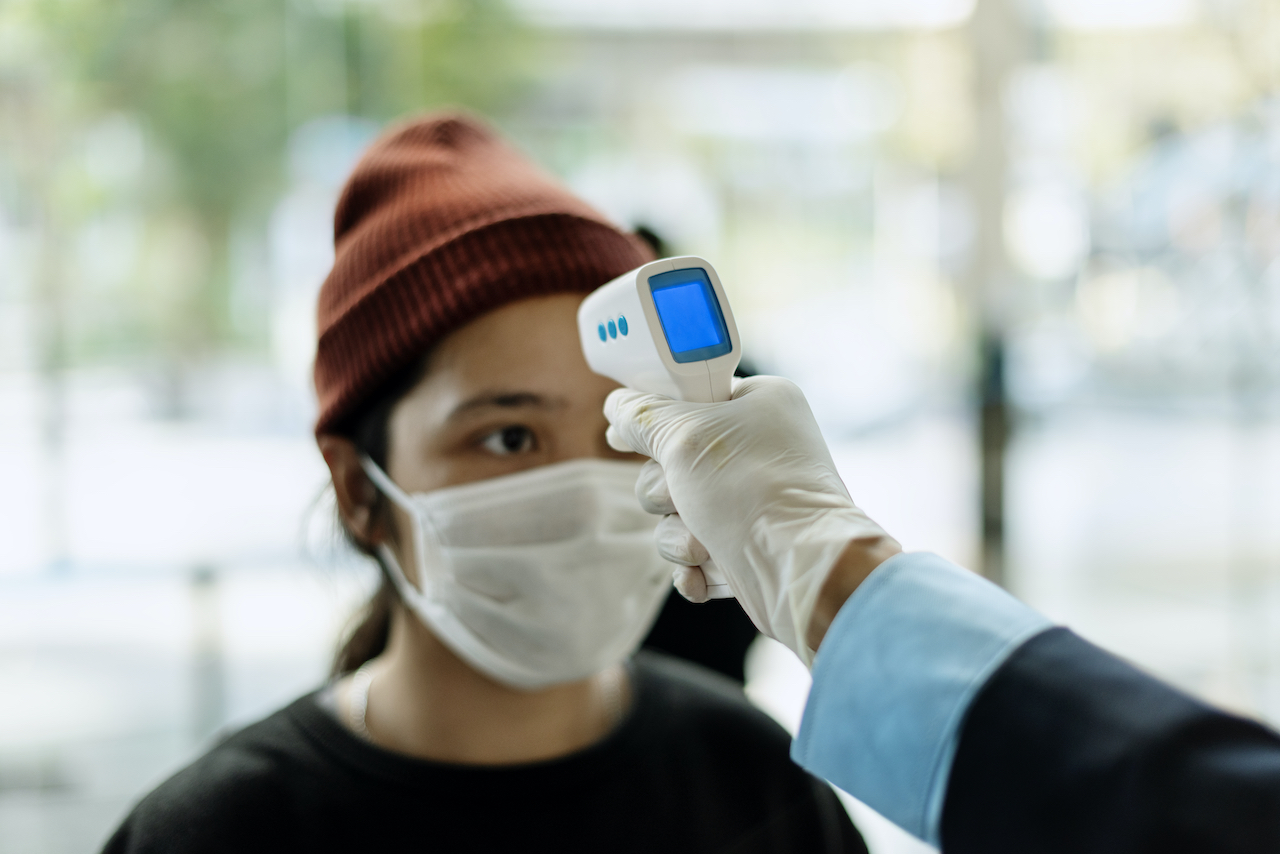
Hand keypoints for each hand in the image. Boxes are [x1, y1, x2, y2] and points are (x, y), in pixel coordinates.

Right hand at [605, 376, 899, 663]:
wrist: (801, 570)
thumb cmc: (751, 490)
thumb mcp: (684, 436)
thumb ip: (643, 417)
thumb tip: (618, 406)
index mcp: (758, 404)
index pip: (689, 398)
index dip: (654, 419)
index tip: (623, 439)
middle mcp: (758, 448)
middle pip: (672, 462)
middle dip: (665, 493)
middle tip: (682, 497)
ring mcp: (753, 499)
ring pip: (678, 512)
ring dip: (679, 535)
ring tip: (702, 547)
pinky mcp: (747, 545)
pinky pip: (696, 551)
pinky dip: (694, 566)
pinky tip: (702, 576)